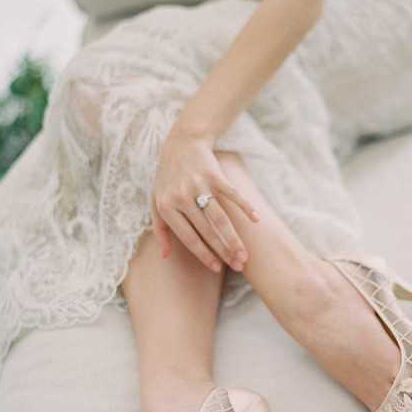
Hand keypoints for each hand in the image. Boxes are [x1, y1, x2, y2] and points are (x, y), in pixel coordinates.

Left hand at [151, 128, 259, 271]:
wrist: (180, 143)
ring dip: (234, 238)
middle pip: (207, 231)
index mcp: (167, 207)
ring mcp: (199, 185)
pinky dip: (245, 207)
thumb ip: (160, 229)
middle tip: (238, 266)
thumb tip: (164, 256)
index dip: (203, 254)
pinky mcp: (214, 174)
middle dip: (223, 251)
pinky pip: (232, 195)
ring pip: (220, 218)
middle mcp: (182, 197)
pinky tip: (256, 220)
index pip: (188, 237)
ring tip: (245, 255)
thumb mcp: (156, 202)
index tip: (216, 268)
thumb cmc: (168, 177)